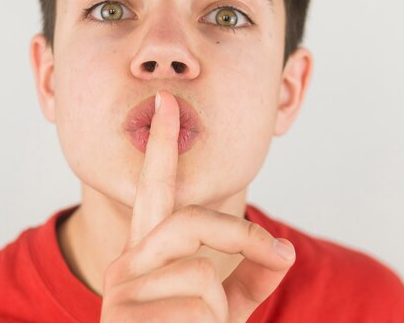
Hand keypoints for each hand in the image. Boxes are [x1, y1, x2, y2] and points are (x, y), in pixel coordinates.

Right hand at [100, 90, 295, 321]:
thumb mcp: (224, 312)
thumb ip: (250, 277)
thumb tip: (282, 250)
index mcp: (148, 254)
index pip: (155, 191)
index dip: (162, 146)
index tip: (167, 103)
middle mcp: (127, 263)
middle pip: (191, 222)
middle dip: (241, 235)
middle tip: (278, 252)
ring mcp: (121, 292)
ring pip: (202, 276)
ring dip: (217, 315)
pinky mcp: (123, 319)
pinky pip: (198, 309)